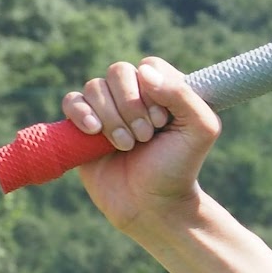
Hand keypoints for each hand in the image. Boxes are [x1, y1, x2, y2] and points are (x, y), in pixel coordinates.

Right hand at [60, 57, 220, 235]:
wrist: (151, 206)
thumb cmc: (179, 167)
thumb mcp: (200, 129)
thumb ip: (183, 94)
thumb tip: (144, 72)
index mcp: (164, 90)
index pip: (148, 66)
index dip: (151, 90)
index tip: (162, 121)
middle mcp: (135, 95)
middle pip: (118, 72)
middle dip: (130, 105)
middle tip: (144, 137)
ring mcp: (108, 109)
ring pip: (95, 86)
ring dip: (110, 117)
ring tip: (126, 146)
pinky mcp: (83, 128)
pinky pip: (71, 101)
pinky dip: (80, 112)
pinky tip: (94, 132)